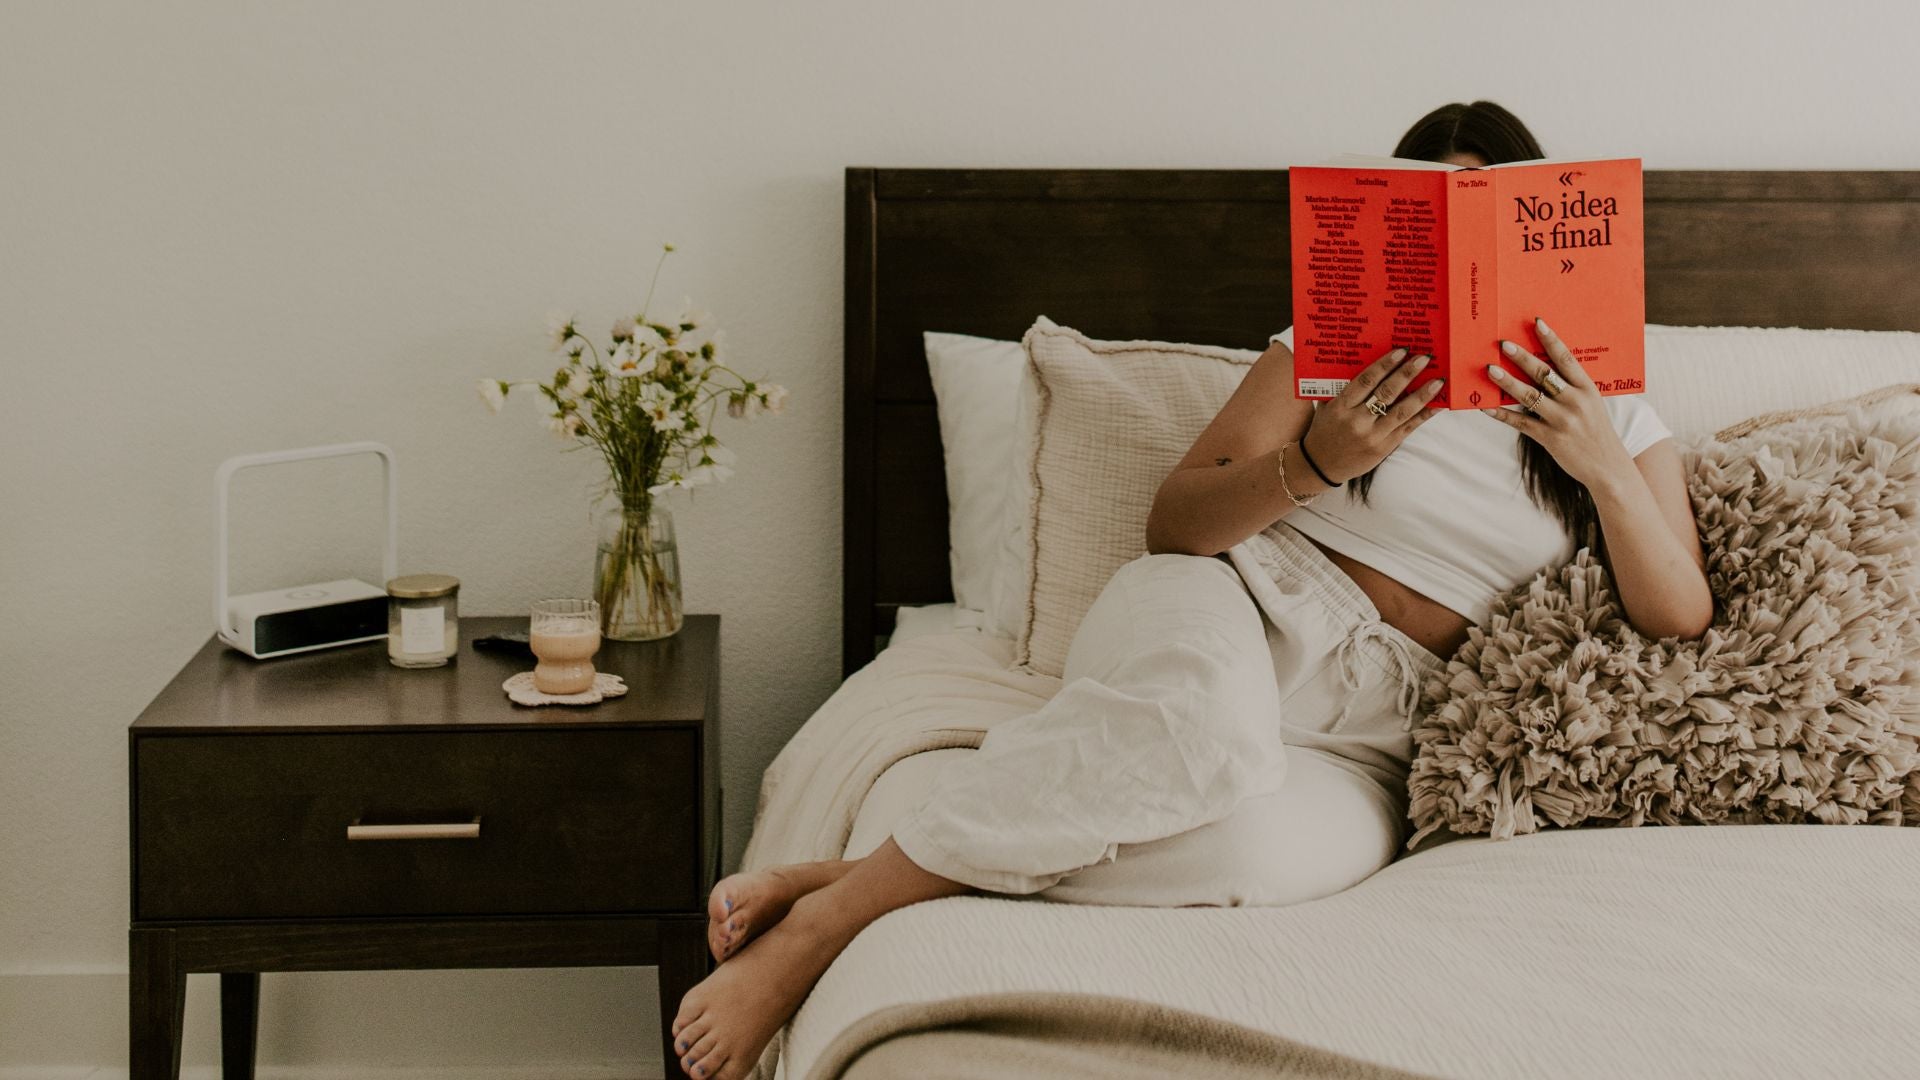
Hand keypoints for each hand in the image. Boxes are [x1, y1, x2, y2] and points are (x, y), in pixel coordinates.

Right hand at [1300, 347, 1444, 483]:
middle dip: (1407, 374)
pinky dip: (1424, 416)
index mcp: (1341, 407)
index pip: (1366, 381)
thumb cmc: (1324, 430)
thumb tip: (1360, 362)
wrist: (1320, 465)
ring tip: (1438, 381)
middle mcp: (1357, 421)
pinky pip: (1408, 428)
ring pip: (1401, 412)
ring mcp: (1372, 436)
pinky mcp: (1383, 448)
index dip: (1384, 365)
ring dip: (1422, 395)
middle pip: (1386, 393)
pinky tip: (1437, 405)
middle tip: (1423, 359)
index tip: (1401, 351)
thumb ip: (1340, 388)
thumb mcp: (1327, 407)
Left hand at [1481, 318, 1632, 487]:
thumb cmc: (1596, 431)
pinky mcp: (1550, 438)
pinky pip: (1521, 423)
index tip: (1537, 323)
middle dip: (1522, 357)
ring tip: (1490, 369)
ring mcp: (1562, 420)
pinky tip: (1485, 407)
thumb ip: (1571, 388)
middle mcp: (1575, 401)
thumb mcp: (1591, 404)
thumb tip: (1543, 369)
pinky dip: (1502, 414)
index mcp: (1588, 388)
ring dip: (1507, 382)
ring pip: (1529, 396)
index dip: (1551, 339)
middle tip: (1503, 344)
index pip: (1567, 358)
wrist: (1608, 466)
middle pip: (1544, 374)